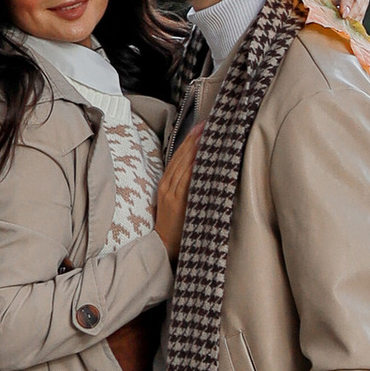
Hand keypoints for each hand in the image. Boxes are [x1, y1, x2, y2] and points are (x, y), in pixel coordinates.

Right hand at [152, 127, 199, 257]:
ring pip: (183, 165)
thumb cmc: (172, 226)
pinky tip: (200, 157)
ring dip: (195, 149)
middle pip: (180, 157)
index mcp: (165, 184)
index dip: (188, 141)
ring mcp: (172, 193)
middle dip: (193, 140)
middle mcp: (167, 186)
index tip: (199, 128)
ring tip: (205, 135)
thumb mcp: (174, 202)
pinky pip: (186, 180)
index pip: (177, 157)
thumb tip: (198, 171)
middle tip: (206, 125)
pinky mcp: (177, 201)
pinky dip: (193, 167)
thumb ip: (182, 187)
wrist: (163, 245)